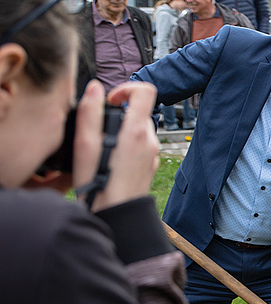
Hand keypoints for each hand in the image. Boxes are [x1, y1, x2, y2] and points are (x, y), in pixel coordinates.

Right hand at [73, 80, 160, 211]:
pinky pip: (141, 146)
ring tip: (103, 147)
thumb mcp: (86, 146)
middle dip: (120, 114)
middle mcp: (150, 141)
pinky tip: (112, 160)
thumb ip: (90, 113)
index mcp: (136, 131)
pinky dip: (127, 145)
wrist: (118, 215)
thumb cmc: (99, 184)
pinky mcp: (150, 165)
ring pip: (140, 129)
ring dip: (122, 131)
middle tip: (99, 129)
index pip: (146, 91)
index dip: (126, 88)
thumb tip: (95, 88)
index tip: (110, 100)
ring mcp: (152, 154)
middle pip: (140, 111)